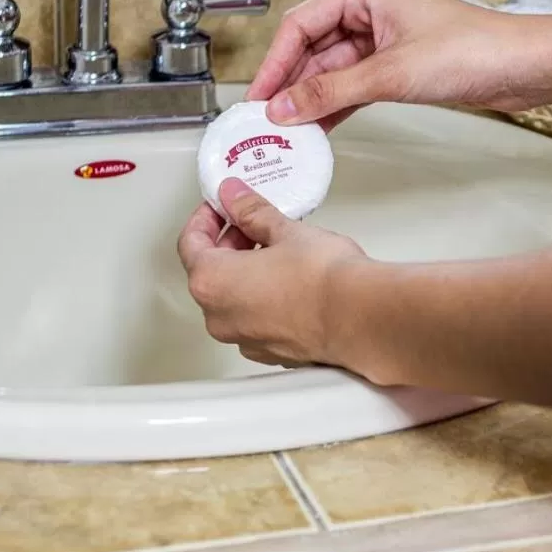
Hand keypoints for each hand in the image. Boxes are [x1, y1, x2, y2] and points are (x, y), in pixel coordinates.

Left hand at [178, 179, 367, 367]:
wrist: (361, 318)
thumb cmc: (323, 279)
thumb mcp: (285, 231)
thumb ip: (252, 213)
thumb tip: (236, 199)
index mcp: (212, 283)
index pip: (190, 243)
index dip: (206, 218)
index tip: (223, 205)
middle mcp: (220, 318)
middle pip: (209, 273)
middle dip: (228, 244)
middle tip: (252, 222)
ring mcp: (245, 340)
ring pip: (232, 299)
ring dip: (246, 273)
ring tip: (277, 250)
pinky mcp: (272, 352)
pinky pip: (256, 319)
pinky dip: (263, 299)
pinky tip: (289, 281)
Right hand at [247, 0, 531, 129]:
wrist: (524, 67)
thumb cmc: (475, 49)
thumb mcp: (391, 74)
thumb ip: (332, 92)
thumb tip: (286, 107)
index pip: (300, 25)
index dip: (274, 64)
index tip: (258, 98)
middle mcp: (371, 10)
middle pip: (312, 48)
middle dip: (290, 85)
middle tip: (268, 120)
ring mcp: (384, 39)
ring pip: (332, 70)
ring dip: (312, 99)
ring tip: (289, 131)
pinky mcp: (398, 65)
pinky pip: (353, 85)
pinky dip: (336, 105)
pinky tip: (319, 128)